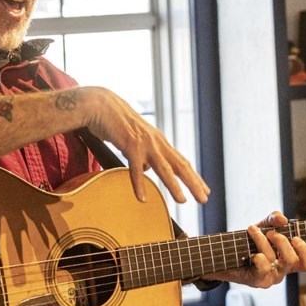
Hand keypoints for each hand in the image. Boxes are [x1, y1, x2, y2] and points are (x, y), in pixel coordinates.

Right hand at [83, 87, 209, 203]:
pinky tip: (142, 197)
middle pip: (180, 165)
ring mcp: (144, 142)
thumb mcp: (135, 141)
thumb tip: (148, 168)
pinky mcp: (130, 143)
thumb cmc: (117, 123)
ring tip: (182, 201)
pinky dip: (139, 183)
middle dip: (194, 183)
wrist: (100, 104)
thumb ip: (143, 154)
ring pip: (163, 168)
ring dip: (174, 185)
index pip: (181, 162)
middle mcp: (156, 142)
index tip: (204, 190)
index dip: (194, 177)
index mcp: (158, 141)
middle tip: (204, 199)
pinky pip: (135, 167)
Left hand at [203, 211, 305, 286]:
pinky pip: (262, 268)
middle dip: (281, 241)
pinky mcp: (256, 280)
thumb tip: (283, 220)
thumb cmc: (249, 241)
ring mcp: (269, 278)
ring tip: (252, 229)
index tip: (294, 237)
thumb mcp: (263, 226)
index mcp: (288, 261)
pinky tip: (251, 252)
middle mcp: (281, 271)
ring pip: (273, 259)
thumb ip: (274, 219)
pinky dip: (258, 256)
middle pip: (292, 260)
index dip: (305, 251)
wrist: (225, 253)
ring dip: (262, 240)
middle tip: (270, 232)